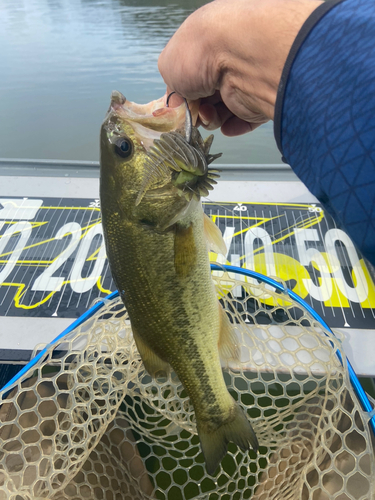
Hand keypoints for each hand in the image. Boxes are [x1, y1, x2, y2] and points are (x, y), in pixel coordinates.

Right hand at [159, 0, 321, 135]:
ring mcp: (242, 83)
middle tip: (194, 112)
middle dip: (196, 110)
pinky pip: (244, 121)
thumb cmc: (198, 53)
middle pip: (205, 98)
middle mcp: (224, 64)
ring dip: (211, 119)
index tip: (178, 108)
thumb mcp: (168, 66)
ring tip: (209, 114)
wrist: (239, 55)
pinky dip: (233, 127)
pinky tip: (226, 126)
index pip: (190, 77)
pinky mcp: (258, 101)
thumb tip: (179, 105)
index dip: (182, 95)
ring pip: (221, 112)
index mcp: (204, 47)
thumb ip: (172, 87)